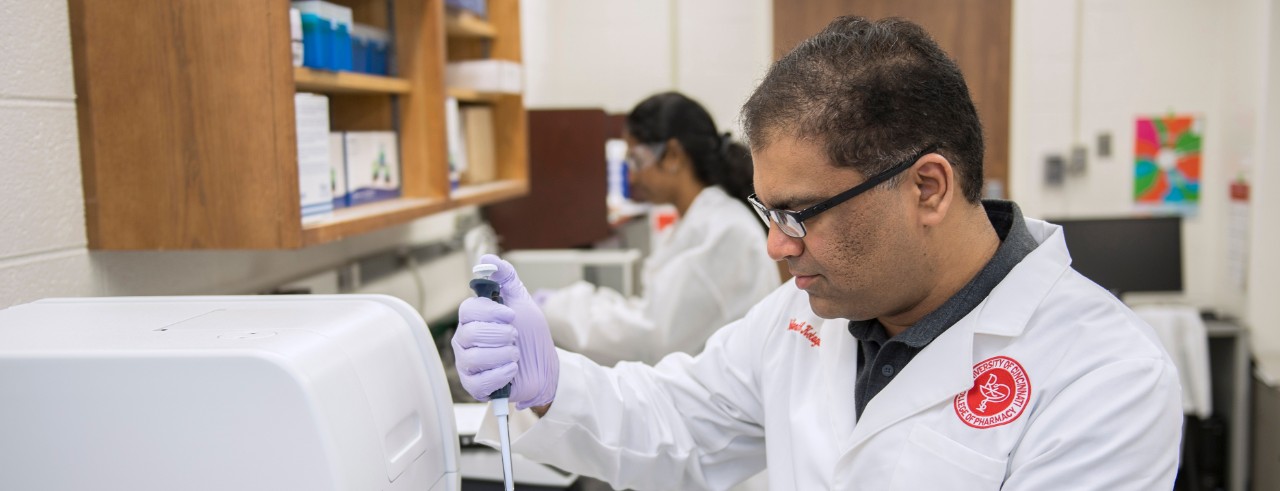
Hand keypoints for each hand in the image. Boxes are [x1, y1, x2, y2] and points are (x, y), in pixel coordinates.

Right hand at [453, 254, 558, 409]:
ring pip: (474, 358)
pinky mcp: (474, 385)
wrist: (545, 367)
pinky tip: (512, 369)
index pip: (469, 309)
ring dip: (503, 355)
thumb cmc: (530, 335)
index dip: (491, 312)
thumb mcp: (522, 301)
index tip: (511, 315)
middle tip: (515, 336)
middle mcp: (465, 340)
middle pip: (470, 333)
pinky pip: (479, 382)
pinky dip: (501, 374)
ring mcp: (467, 363)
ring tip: (516, 354)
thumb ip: (505, 278)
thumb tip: (487, 259)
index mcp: (473, 318)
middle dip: (500, 335)